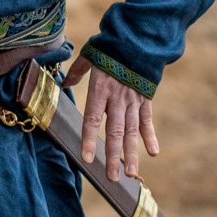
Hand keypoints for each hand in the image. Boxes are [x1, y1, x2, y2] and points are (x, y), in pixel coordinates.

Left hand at [62, 50, 158, 180]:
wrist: (138, 38)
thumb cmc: (110, 47)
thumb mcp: (89, 56)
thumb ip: (77, 72)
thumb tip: (63, 84)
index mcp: (101, 90)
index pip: (93, 119)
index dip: (90, 139)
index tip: (87, 158)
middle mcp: (117, 99)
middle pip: (114, 132)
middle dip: (113, 156)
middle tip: (111, 177)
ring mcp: (133, 100)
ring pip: (132, 131)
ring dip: (131, 153)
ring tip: (130, 174)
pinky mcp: (145, 99)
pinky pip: (147, 121)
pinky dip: (150, 136)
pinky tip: (153, 152)